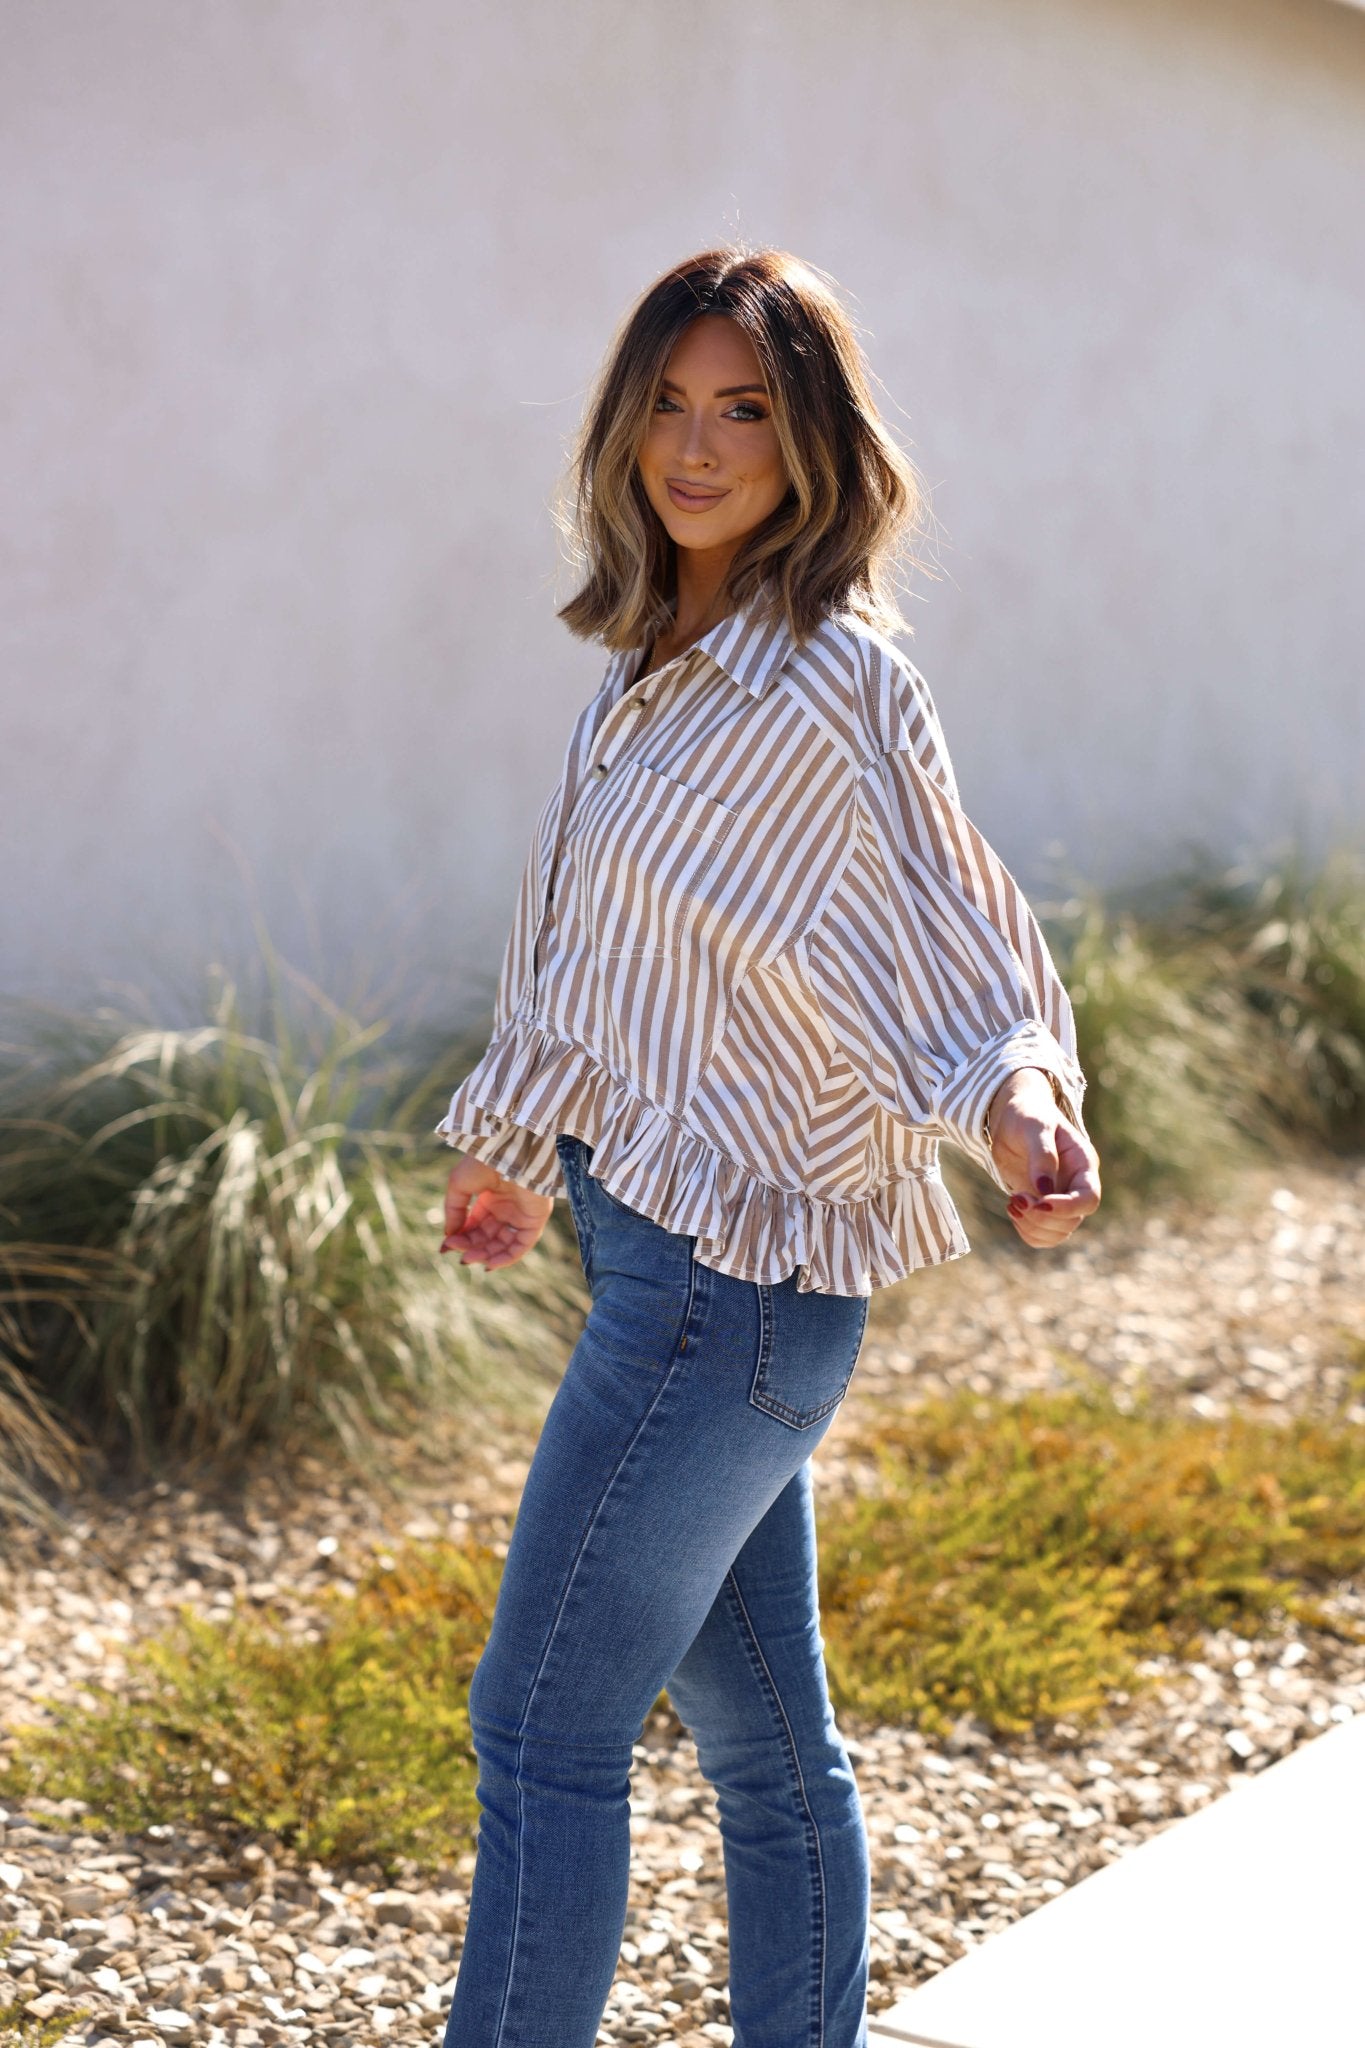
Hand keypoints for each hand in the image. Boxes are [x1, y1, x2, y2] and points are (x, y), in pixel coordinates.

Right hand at [440, 1154, 554, 1271]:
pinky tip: (489, 1263)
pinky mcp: (535, 1220)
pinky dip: (506, 1258)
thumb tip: (449, 1236)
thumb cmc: (483, 1162)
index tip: (445, 1247)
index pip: (475, 1225)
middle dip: (470, 1246)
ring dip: (485, 1254)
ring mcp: (521, 1215)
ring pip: (503, 1243)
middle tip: (456, 1252)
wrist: (510, 1150)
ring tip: (468, 1258)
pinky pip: (521, 1245)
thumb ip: (454, 1211)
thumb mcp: (459, 1185)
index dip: (460, 1237)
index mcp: (490, 1197)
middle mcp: (506, 1208)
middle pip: (487, 1236)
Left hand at [987, 1068, 1101, 1250]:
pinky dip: (1025, 1230)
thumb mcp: (1035, 1127)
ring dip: (1032, 1227)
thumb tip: (1044, 1190)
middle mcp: (1075, 1186)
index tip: (1039, 1203)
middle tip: (1016, 1198)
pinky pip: (1041, 1235)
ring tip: (1012, 1203)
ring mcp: (1060, 1199)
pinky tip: (1012, 1207)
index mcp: (1083, 1164)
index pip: (1088, 1198)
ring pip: (1057, 1233)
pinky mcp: (1042, 1208)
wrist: (1011, 1119)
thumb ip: (1042, 1156)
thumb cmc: (1027, 1115)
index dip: (1067, 1208)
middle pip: (1072, 1221)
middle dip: (1042, 1217)